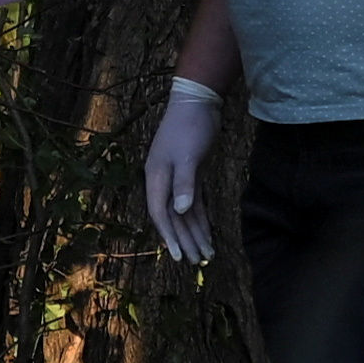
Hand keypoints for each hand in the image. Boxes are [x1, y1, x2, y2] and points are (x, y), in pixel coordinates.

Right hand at [142, 78, 219, 263]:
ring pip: (184, 212)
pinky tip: (207, 231)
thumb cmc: (189, 127)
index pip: (161, 214)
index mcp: (156, 178)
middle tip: (197, 261)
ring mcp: (176, 178)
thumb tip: (180, 211)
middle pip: (173, 217)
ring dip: (194, 232)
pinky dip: (200, 217)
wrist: (197, 101)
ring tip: (206, 253)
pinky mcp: (191, 173)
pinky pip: (194, 202)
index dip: (169, 236)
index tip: (178, 256)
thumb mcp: (188, 155)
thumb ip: (184, 184)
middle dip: (185, 240)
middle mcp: (163, 181)